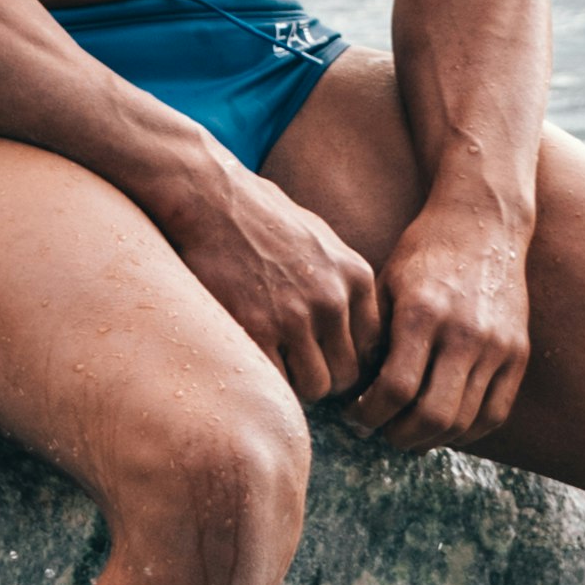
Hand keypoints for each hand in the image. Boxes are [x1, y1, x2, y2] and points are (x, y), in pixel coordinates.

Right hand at [155, 149, 384, 406]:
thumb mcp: (321, 239)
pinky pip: (277, 382)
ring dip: (296, 384)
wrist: (212, 198)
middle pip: (348, 374)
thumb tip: (350, 322)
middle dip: (324, 378)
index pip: (372, 347)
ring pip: (316, 386)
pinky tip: (252, 360)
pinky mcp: (256, 329)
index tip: (324, 360)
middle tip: (296, 370)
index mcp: (355, 276)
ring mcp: (296, 317)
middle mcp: (333, 299)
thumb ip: (342, 280)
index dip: (348, 360)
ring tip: (273, 365)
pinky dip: (266, 381)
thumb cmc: (261, 216)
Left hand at [346, 197, 532, 449]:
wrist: (484, 223)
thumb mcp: (386, 283)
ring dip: (431, 439)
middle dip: (398, 435)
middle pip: (433, 416)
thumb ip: (373, 337)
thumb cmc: (424, 252)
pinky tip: (444, 427)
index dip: (369, 415)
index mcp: (423, 313)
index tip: (355, 415)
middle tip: (380, 432)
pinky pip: (495, 414)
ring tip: (408, 431)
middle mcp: (464, 333)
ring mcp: (497, 346)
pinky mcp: (518, 353)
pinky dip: (467, 432)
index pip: (395, 389)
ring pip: (464, 422)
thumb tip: (353, 392)